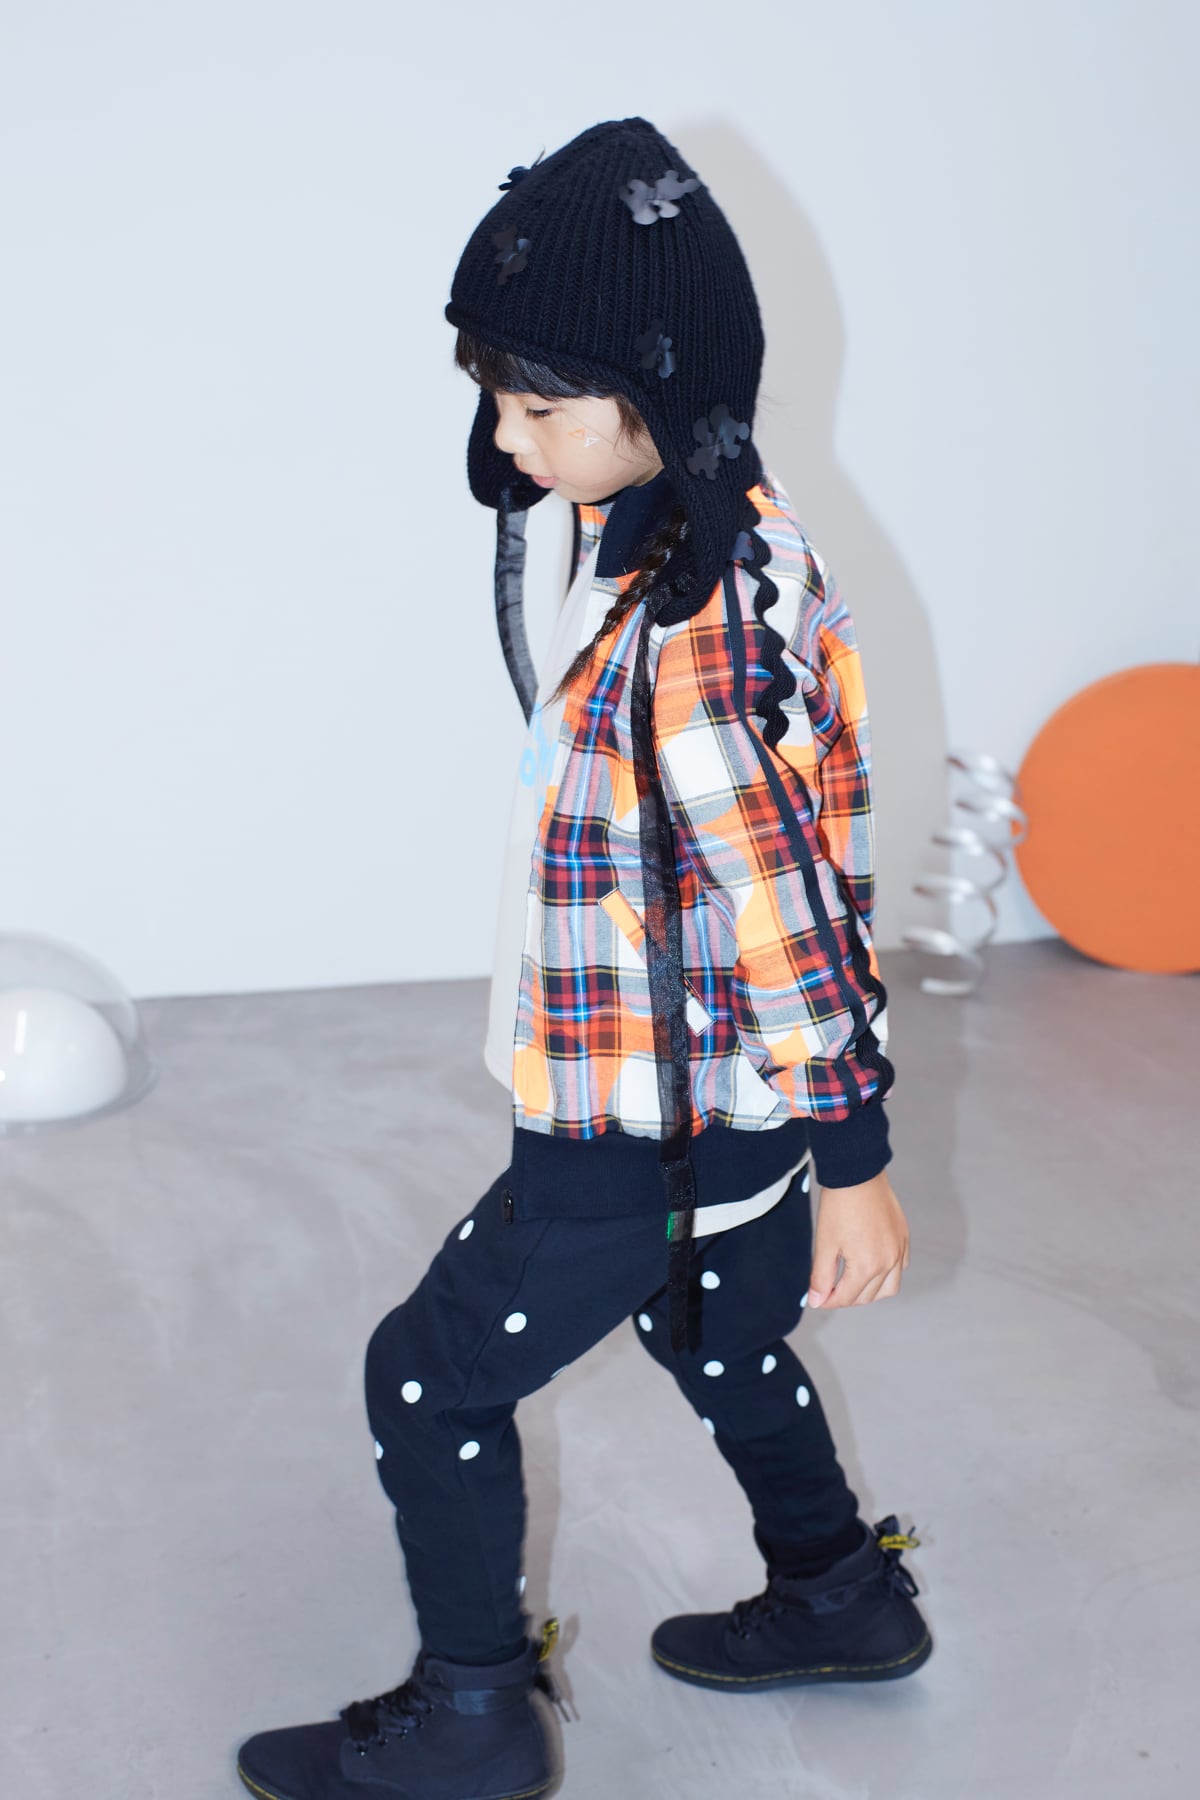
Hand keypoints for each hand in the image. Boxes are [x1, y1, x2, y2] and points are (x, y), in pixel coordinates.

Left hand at [806, 1170, 909, 1308]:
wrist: (857, 1174)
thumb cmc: (839, 1205)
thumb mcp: (825, 1244)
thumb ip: (821, 1277)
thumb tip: (816, 1301)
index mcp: (868, 1265)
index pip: (847, 1297)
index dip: (828, 1301)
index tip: (817, 1298)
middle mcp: (889, 1261)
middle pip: (867, 1297)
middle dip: (846, 1298)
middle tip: (828, 1290)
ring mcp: (899, 1250)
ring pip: (889, 1288)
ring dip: (869, 1292)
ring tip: (850, 1284)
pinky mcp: (903, 1238)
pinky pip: (900, 1268)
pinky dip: (887, 1275)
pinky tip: (871, 1267)